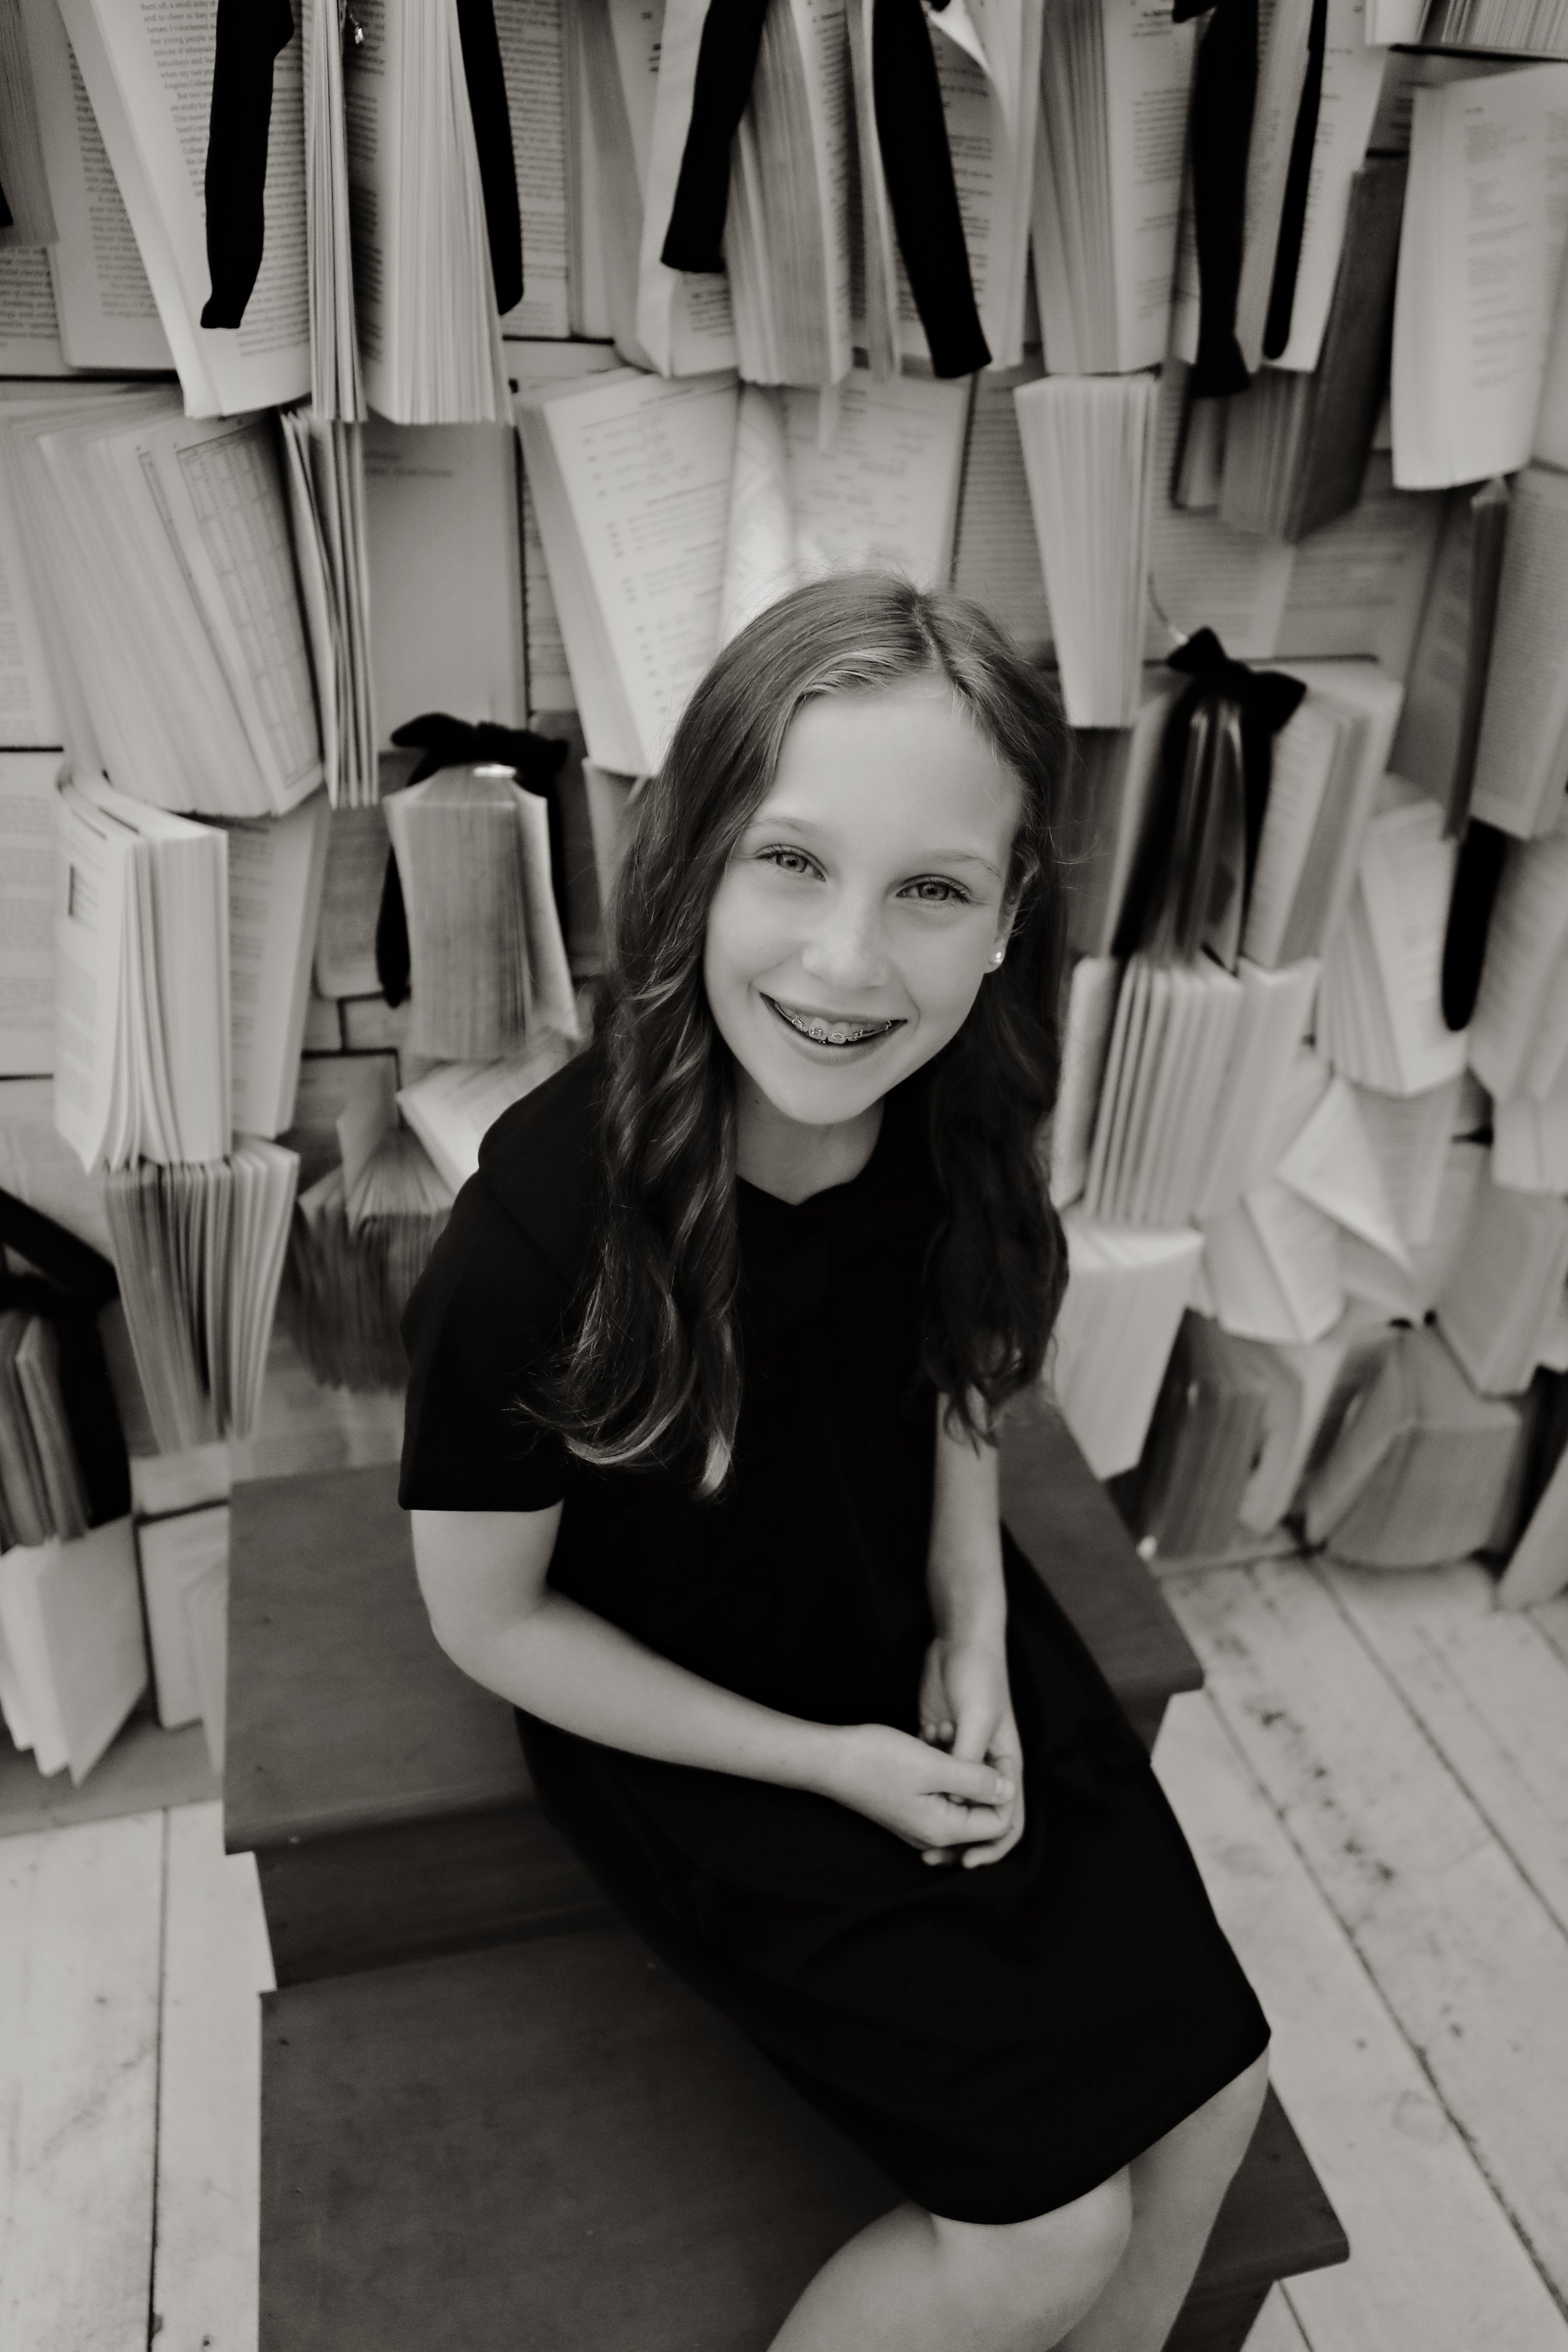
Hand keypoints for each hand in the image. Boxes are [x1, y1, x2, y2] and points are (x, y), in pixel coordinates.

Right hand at [818, 1722, 1016, 1856]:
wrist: (828, 1759)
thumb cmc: (876, 1759)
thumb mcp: (933, 1765)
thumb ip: (975, 1780)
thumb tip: (1008, 1791)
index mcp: (944, 1829)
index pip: (1000, 1822)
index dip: (1004, 1786)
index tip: (995, 1750)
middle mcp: (934, 1835)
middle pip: (981, 1813)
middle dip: (980, 1774)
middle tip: (961, 1739)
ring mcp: (920, 1824)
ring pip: (961, 1799)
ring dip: (961, 1768)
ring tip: (941, 1735)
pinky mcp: (910, 1808)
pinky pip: (943, 1795)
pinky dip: (944, 1770)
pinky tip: (929, 1743)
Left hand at [917, 1635, 1024, 1868]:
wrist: (960, 1640)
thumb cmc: (978, 1676)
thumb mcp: (975, 1719)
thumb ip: (968, 1761)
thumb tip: (957, 1803)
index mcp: (1006, 1762)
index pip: (1008, 1816)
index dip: (991, 1845)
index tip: (965, 1861)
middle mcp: (986, 1763)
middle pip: (978, 1814)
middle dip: (958, 1837)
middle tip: (929, 1856)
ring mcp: (962, 1752)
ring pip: (952, 1796)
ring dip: (937, 1807)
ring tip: (911, 1820)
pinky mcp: (940, 1740)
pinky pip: (933, 1774)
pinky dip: (922, 1779)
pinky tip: (904, 1776)